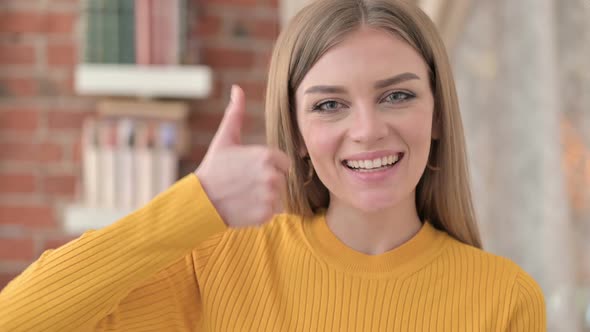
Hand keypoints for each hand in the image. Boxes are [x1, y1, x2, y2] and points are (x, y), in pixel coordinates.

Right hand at [195, 85, 289, 227]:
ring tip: (246, 194)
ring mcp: (269, 196)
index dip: (270, 167)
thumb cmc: (214, 168)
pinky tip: (246, 206)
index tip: (251, 171)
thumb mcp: (225, 138)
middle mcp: (272, 175)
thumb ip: (236, 113)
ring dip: (267, 198)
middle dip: (268, 183)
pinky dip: (262, 212)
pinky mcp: (266, 214)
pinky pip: (273, 212)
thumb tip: (237, 89)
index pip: (284, 163)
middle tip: (246, 184)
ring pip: (280, 197)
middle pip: (283, 180)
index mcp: (267, 155)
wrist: (200, 200)